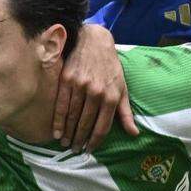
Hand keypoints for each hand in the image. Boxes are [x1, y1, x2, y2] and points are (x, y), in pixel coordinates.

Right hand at [52, 24, 136, 151]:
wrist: (93, 41)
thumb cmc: (110, 66)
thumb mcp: (122, 87)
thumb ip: (126, 112)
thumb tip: (134, 133)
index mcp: (111, 96)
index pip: (102, 126)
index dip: (95, 140)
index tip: (90, 149)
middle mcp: (96, 92)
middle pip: (85, 123)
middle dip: (79, 139)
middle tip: (75, 150)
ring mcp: (80, 86)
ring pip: (72, 115)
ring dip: (67, 132)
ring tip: (65, 143)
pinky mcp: (66, 79)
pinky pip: (60, 104)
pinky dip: (57, 120)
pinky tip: (56, 131)